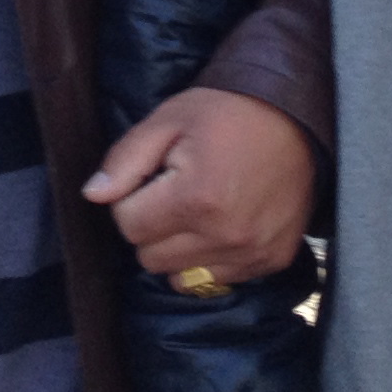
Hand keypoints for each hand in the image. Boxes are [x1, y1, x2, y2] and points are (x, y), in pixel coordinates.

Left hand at [84, 87, 316, 284]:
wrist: (298, 117)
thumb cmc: (227, 113)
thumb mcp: (168, 120)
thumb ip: (125, 160)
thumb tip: (93, 195)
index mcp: (195, 198)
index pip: (128, 226)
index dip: (131, 200)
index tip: (151, 180)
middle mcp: (225, 234)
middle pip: (150, 257)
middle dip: (152, 227)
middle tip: (174, 193)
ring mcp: (252, 253)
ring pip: (180, 275)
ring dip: (179, 248)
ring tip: (198, 209)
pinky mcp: (272, 261)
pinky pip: (219, 279)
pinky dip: (211, 257)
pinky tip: (223, 223)